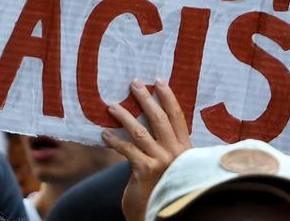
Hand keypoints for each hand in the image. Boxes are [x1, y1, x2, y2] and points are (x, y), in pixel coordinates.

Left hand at [101, 78, 191, 220]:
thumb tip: (147, 120)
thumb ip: (165, 144)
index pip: (177, 117)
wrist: (158, 213)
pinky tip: (104, 134)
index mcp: (185, 148)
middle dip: (146, 99)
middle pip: (159, 119)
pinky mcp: (146, 171)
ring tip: (111, 106)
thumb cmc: (162, 187)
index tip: (159, 81)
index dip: (168, 98)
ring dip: (124, 116)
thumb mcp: (170, 163)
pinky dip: (114, 141)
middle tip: (134, 83)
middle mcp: (176, 153)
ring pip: (140, 131)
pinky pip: (127, 150)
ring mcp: (162, 161)